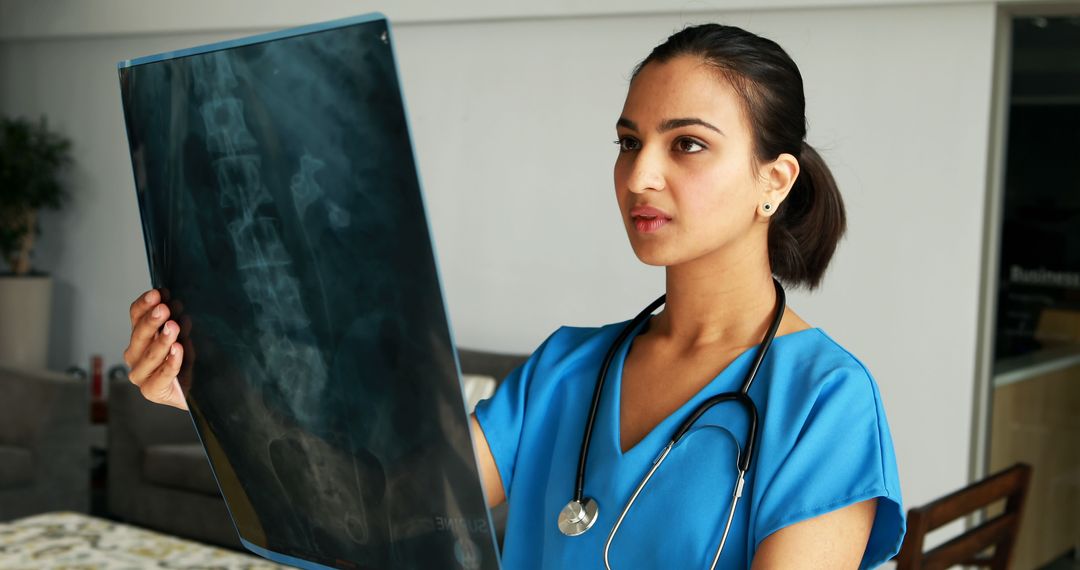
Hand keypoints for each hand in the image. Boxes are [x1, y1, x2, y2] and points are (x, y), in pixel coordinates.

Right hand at [122, 288, 188, 409]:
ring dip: (162, 340)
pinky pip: (163, 374)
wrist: (193, 390)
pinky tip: (178, 350)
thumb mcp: (181, 335)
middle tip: (164, 309)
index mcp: (138, 336)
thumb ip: (174, 321)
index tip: (157, 293)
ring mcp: (140, 374)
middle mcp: (134, 355)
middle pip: (140, 335)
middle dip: (152, 320)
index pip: (136, 317)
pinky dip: (171, 361)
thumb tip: (173, 302)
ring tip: (173, 327)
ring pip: (150, 355)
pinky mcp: (152, 390)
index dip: (145, 305)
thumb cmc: (184, 359)